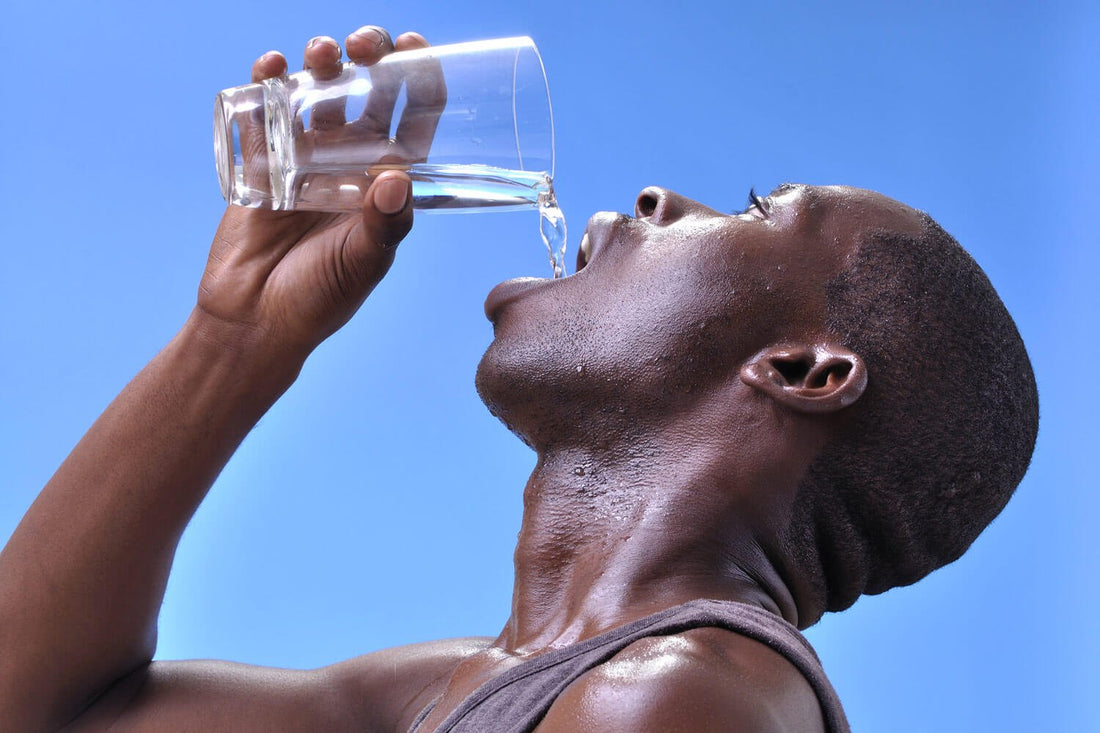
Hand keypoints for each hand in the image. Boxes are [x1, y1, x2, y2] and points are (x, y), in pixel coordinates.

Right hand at [196, 27, 435, 361]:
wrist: (255, 319)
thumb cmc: (320, 298)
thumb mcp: (363, 264)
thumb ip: (383, 226)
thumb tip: (397, 179)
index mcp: (388, 180)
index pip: (414, 118)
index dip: (420, 77)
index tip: (416, 48)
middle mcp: (351, 161)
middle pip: (368, 91)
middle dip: (371, 54)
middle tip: (364, 44)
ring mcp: (305, 156)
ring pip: (318, 90)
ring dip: (321, 60)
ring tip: (321, 54)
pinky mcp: (261, 158)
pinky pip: (265, 108)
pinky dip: (267, 79)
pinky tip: (272, 67)